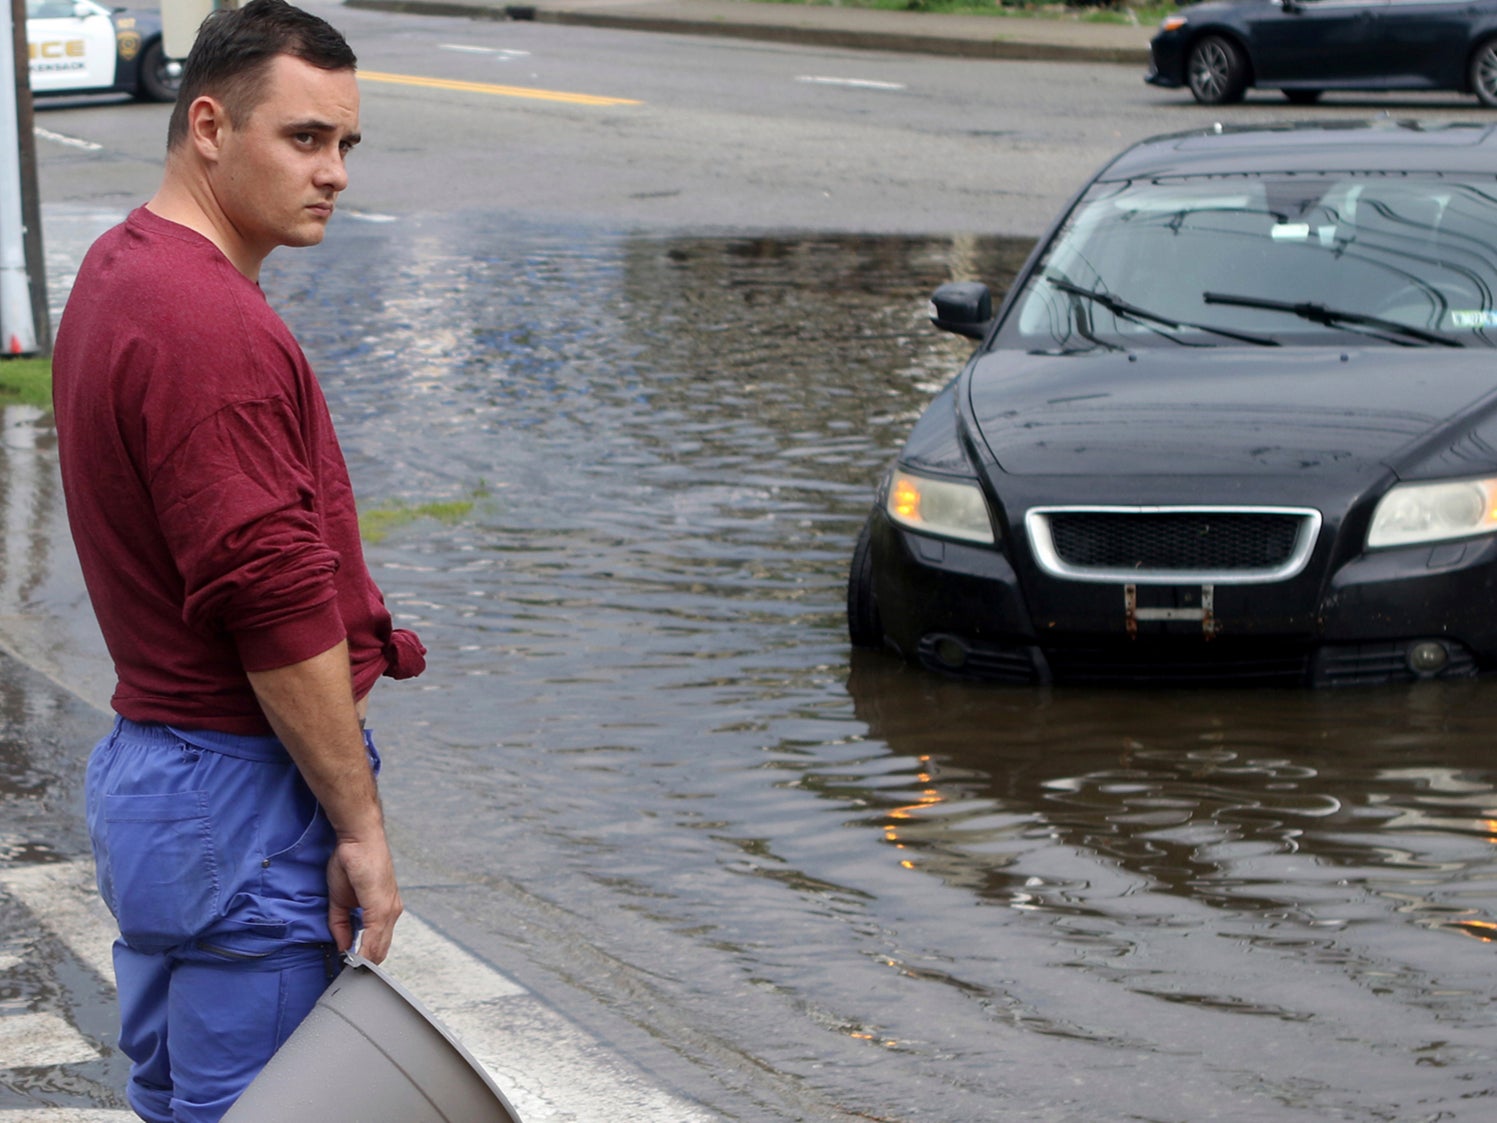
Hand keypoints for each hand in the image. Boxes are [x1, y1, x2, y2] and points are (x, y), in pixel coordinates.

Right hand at [326, 833, 402, 962]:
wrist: (358, 840)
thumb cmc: (350, 863)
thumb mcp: (340, 900)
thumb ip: (342, 925)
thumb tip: (343, 946)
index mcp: (383, 909)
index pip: (377, 943)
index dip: (364, 959)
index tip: (351, 970)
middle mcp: (391, 911)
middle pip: (380, 949)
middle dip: (365, 966)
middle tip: (349, 979)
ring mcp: (389, 909)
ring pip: (379, 947)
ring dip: (365, 963)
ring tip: (351, 974)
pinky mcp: (382, 906)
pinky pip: (374, 936)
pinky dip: (365, 951)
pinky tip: (355, 960)